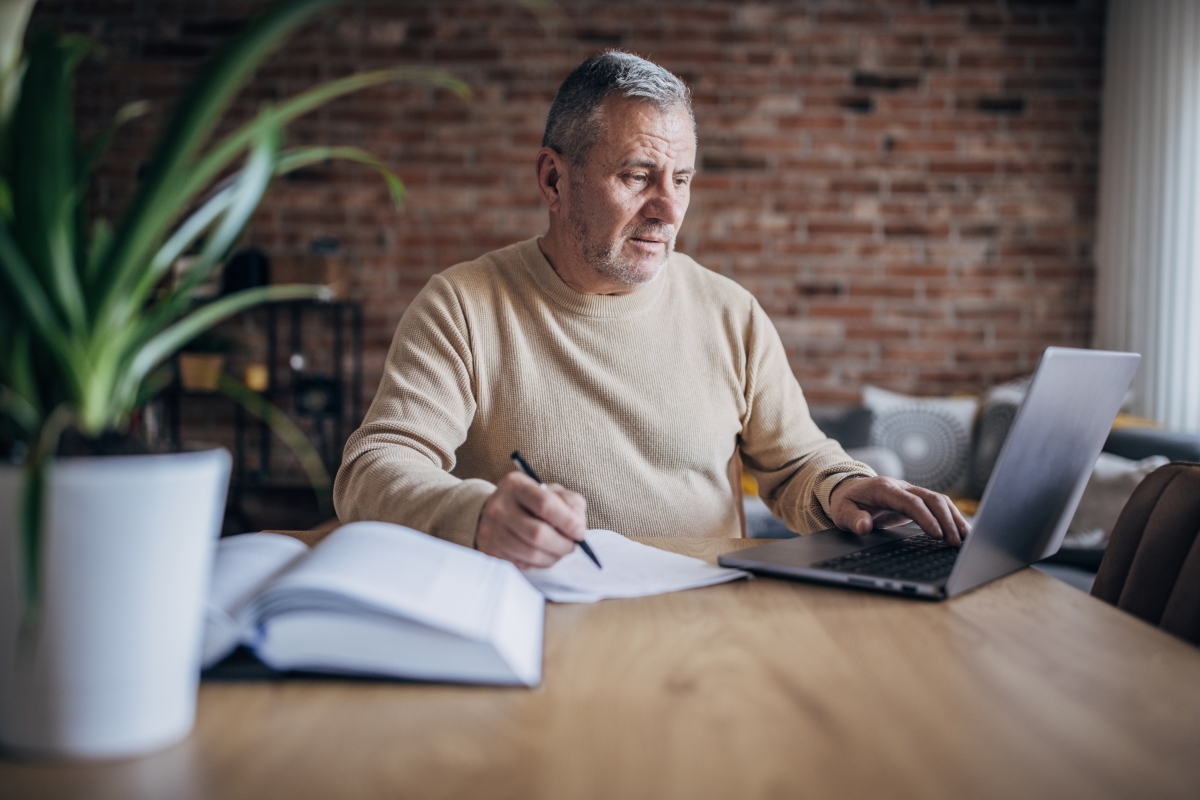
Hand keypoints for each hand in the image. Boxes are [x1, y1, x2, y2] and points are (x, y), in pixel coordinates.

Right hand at [475, 472, 587, 567]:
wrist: (497, 511)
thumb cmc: (532, 502)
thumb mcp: (552, 492)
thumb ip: (570, 503)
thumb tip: (578, 527)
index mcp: (516, 485)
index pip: (545, 505)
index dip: (568, 522)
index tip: (580, 532)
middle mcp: (499, 507)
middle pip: (538, 534)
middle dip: (563, 544)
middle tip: (573, 546)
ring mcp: (492, 530)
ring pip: (531, 553)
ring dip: (553, 557)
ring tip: (561, 552)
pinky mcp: (490, 550)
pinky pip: (522, 564)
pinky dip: (539, 564)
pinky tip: (545, 556)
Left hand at [829, 476, 970, 545]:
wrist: (850, 488)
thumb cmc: (848, 501)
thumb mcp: (842, 511)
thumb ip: (853, 519)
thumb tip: (864, 526)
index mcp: (885, 489)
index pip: (911, 502)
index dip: (925, 517)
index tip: (936, 534)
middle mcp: (902, 487)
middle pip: (932, 499)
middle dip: (946, 520)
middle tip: (955, 542)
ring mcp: (911, 491)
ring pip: (939, 501)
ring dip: (954, 518)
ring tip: (964, 539)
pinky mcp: (917, 499)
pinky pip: (939, 505)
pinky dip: (952, 517)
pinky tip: (962, 531)